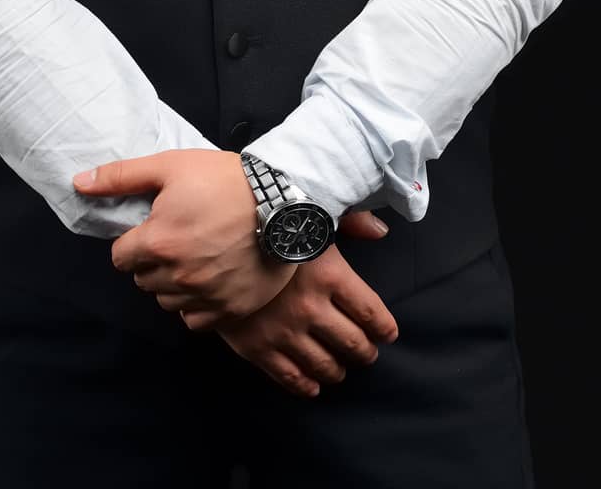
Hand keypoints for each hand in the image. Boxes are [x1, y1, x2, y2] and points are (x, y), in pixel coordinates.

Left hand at [73, 149, 296, 321]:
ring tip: (196, 256)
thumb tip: (78, 183)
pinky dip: (196, 304)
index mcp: (157, 242)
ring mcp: (204, 296)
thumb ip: (121, 177)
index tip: (156, 228)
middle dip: (153, 261)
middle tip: (180, 237)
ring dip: (174, 283)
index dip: (135, 241)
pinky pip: (194, 319)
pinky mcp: (228, 310)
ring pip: (167, 301)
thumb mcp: (170, 166)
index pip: (121, 258)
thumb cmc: (224, 179)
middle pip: (143, 280)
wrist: (282, 200)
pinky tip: (210, 278)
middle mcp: (177, 275)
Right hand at [194, 217, 399, 399]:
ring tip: (340, 367)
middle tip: (366, 352)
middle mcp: (311, 308)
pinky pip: (290, 378)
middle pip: (353, 344)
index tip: (387, 333)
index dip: (384, 327)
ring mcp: (284, 331)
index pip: (371, 313)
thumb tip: (380, 231)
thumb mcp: (313, 215)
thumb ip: (351, 222)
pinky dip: (307, 386)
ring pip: (326, 365)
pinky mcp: (257, 348)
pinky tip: (313, 384)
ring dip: (339, 370)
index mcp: (330, 275)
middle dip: (365, 352)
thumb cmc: (269, 223)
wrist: (213, 239)